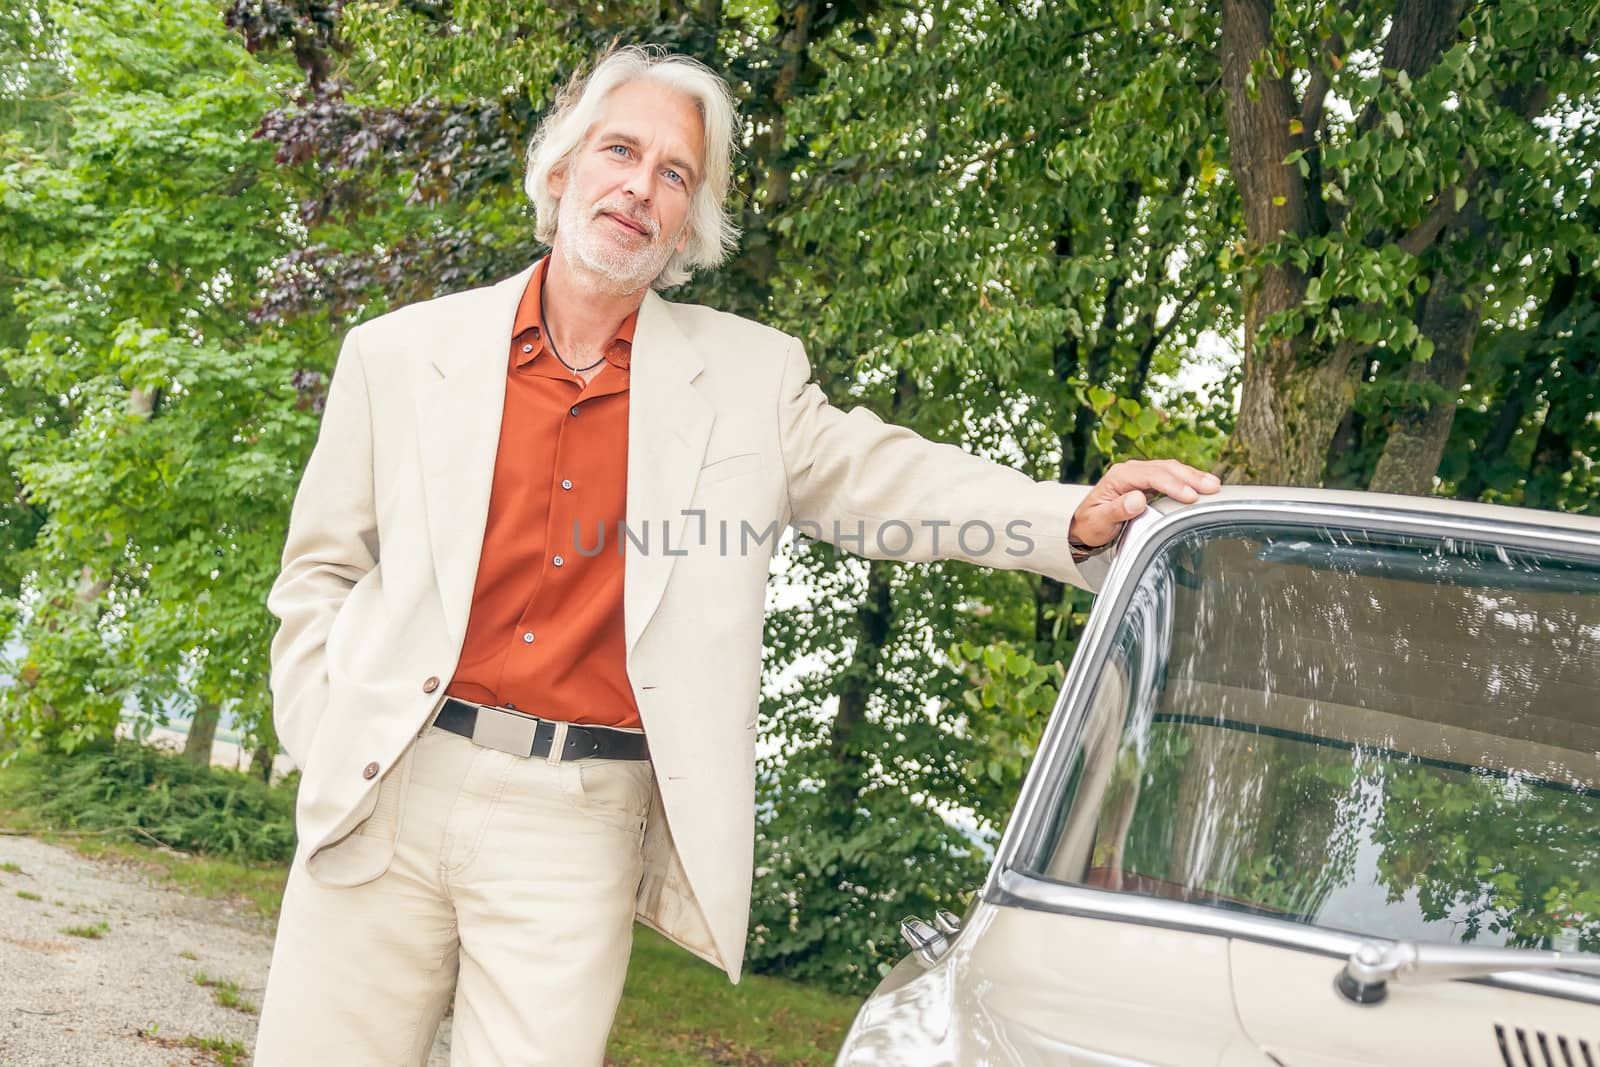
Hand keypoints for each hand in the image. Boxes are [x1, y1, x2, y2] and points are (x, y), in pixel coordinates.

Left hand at [1069, 459, 1220, 550]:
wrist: (1085, 523)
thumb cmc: (1091, 524)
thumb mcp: (1099, 521)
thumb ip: (1117, 511)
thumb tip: (1137, 499)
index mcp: (1119, 476)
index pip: (1150, 475)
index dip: (1172, 484)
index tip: (1190, 496)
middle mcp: (1131, 470)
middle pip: (1165, 468)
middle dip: (1190, 477)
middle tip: (1211, 488)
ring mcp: (1141, 474)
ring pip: (1171, 469)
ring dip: (1193, 476)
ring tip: (1214, 486)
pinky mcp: (1149, 481)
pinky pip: (1172, 476)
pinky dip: (1188, 480)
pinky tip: (1203, 485)